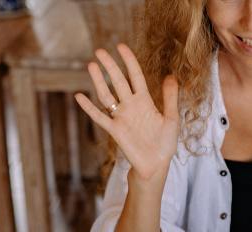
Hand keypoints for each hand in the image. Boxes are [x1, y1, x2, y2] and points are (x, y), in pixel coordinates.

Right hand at [74, 43, 179, 181]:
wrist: (156, 165)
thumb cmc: (165, 143)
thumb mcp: (172, 119)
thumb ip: (170, 98)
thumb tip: (171, 76)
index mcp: (145, 101)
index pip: (135, 76)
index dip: (129, 61)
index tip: (121, 46)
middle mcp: (131, 106)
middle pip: (118, 81)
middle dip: (110, 66)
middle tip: (100, 51)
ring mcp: (121, 117)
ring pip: (107, 95)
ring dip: (99, 81)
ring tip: (90, 65)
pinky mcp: (115, 130)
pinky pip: (100, 117)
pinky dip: (89, 108)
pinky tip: (79, 96)